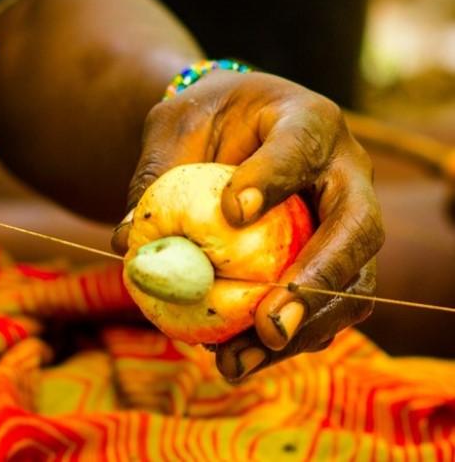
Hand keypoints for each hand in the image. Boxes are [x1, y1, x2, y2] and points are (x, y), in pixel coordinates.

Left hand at [112, 70, 384, 379]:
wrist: (233, 128)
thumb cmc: (203, 121)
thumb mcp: (172, 128)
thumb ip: (154, 175)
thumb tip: (124, 243)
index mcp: (307, 121)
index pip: (301, 147)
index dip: (273, 180)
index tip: (232, 212)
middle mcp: (344, 172)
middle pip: (357, 230)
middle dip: (317, 284)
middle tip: (268, 325)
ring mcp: (347, 221)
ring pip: (351, 286)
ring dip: (300, 333)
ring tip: (236, 362)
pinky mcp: (333, 263)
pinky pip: (324, 311)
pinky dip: (283, 342)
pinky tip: (234, 358)